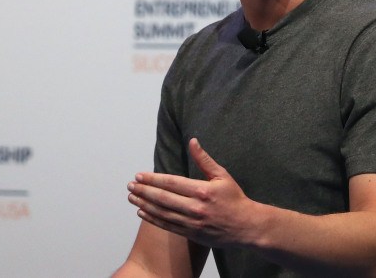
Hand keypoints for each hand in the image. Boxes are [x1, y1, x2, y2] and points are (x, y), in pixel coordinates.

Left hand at [127, 138, 257, 248]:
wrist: (246, 226)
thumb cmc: (234, 198)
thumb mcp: (222, 175)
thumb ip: (204, 159)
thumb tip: (192, 141)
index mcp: (202, 191)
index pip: (171, 183)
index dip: (153, 179)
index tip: (139, 176)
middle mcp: (195, 208)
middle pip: (163, 198)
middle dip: (144, 191)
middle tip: (130, 186)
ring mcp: (192, 223)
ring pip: (162, 213)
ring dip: (144, 204)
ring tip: (132, 197)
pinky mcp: (191, 234)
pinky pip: (167, 226)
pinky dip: (153, 219)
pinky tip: (142, 212)